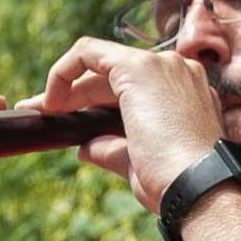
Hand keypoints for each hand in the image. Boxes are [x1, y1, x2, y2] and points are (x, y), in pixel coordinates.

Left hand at [37, 39, 226, 209]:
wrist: (199, 187)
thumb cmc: (177, 183)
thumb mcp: (140, 164)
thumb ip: (113, 148)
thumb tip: (86, 147)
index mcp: (185, 92)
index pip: (130, 88)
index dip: (94, 99)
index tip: (71, 119)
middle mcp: (177, 72)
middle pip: (112, 76)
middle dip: (74, 94)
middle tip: (42, 113)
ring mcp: (160, 66)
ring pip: (100, 65)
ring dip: (68, 86)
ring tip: (41, 110)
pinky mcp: (138, 67)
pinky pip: (89, 53)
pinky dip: (65, 70)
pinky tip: (52, 100)